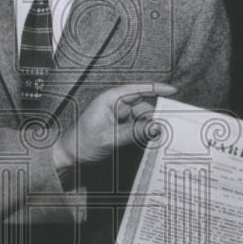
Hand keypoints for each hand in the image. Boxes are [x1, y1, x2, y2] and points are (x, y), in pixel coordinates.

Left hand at [52, 83, 176, 171]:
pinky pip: (138, 127)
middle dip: (156, 116)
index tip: (173, 91)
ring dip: (151, 127)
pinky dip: (145, 133)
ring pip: (143, 118)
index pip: (137, 89)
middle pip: (144, 105)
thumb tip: (156, 127)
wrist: (69, 155)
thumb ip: (134, 132)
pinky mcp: (120, 127)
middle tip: (170, 127)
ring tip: (161, 138)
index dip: (156, 88)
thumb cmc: (82, 142)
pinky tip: (152, 140)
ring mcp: (119, 116)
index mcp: (110, 99)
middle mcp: (116, 105)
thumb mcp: (109, 138)